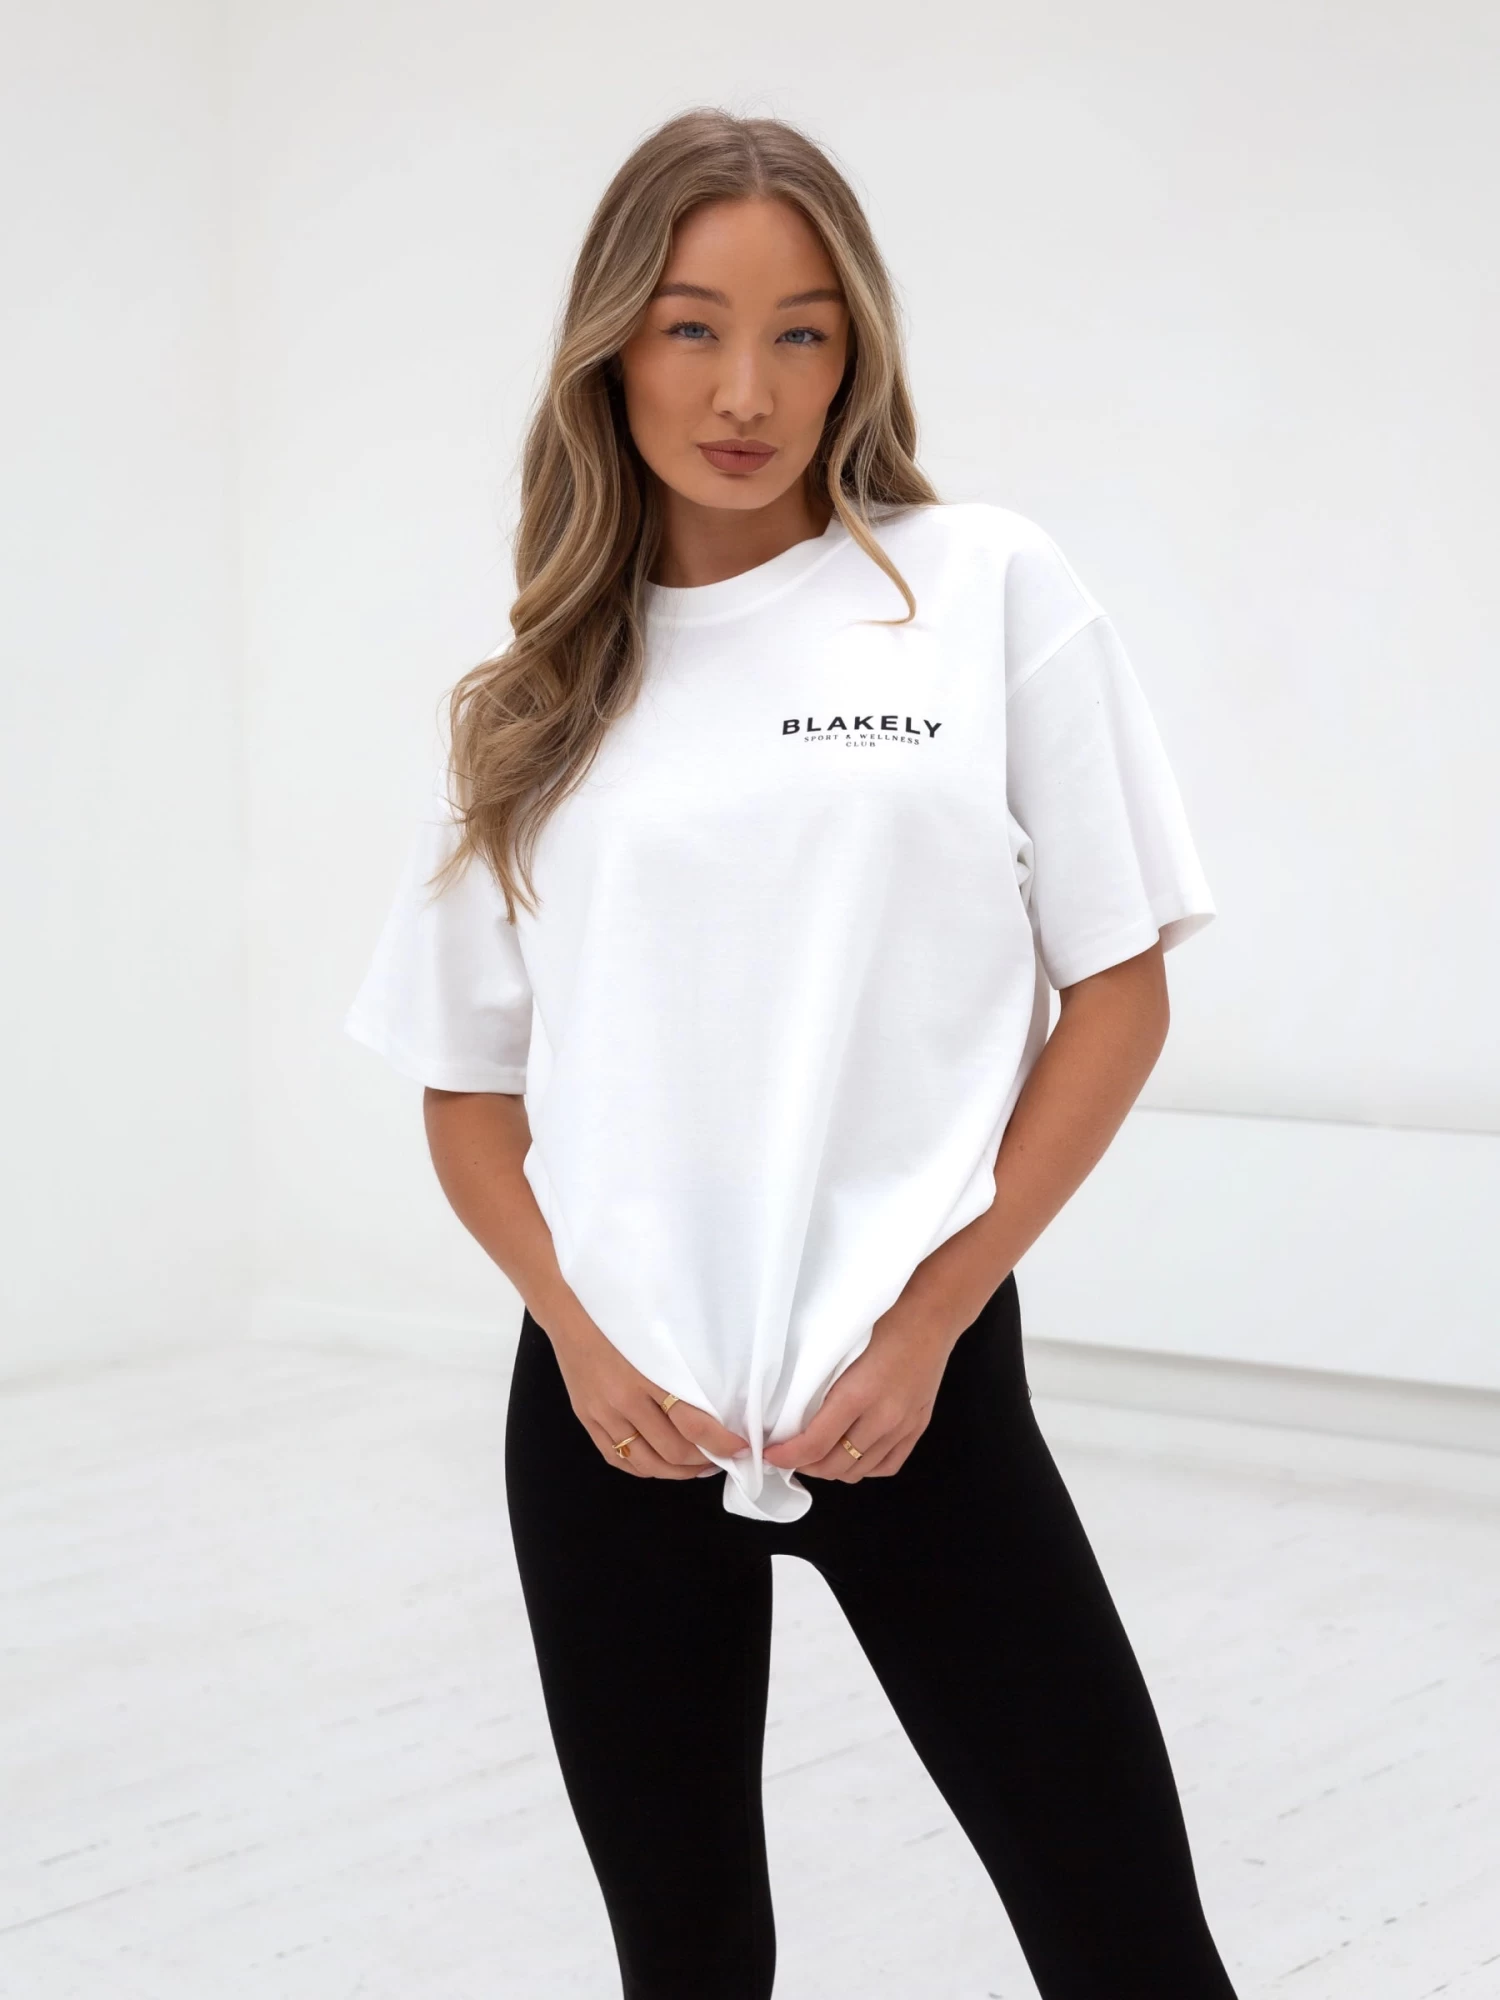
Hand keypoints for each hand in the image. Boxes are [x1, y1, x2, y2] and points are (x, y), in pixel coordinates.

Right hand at [547, 1315, 749, 1478]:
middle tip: (721, 1457)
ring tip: (696, 1467)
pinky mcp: (587, 1420)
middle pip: (672, 1451)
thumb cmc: (622, 1317)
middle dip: (703, 1461)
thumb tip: (717, 1403)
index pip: (692, 1424)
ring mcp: (602, 1415)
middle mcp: (624, 1401)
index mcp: (647, 1377)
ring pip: (646, 1463)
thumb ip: (682, 1371)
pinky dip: (643, 1469)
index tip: (740, 1448)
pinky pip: (617, 1458)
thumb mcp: (658, 1339)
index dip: (720, 1443)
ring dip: (677, 1472)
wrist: (570, 1313)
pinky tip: (660, 1465)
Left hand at [761, 1304, 960, 1482]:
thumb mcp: (840, 1346)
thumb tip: (789, 1410)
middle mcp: (883, 1418)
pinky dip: (864, 1467)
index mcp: (858, 1394)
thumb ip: (818, 1381)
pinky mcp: (918, 1427)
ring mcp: (904, 1426)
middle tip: (789, 1453)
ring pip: (860, 1470)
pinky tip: (851, 1455)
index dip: (787, 1456)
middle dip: (806, 1466)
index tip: (769, 1454)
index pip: (815, 1444)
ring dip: (832, 1468)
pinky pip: (887, 1465)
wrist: (932, 1314)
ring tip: (816, 1455)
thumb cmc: (882, 1318)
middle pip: (836, 1465)